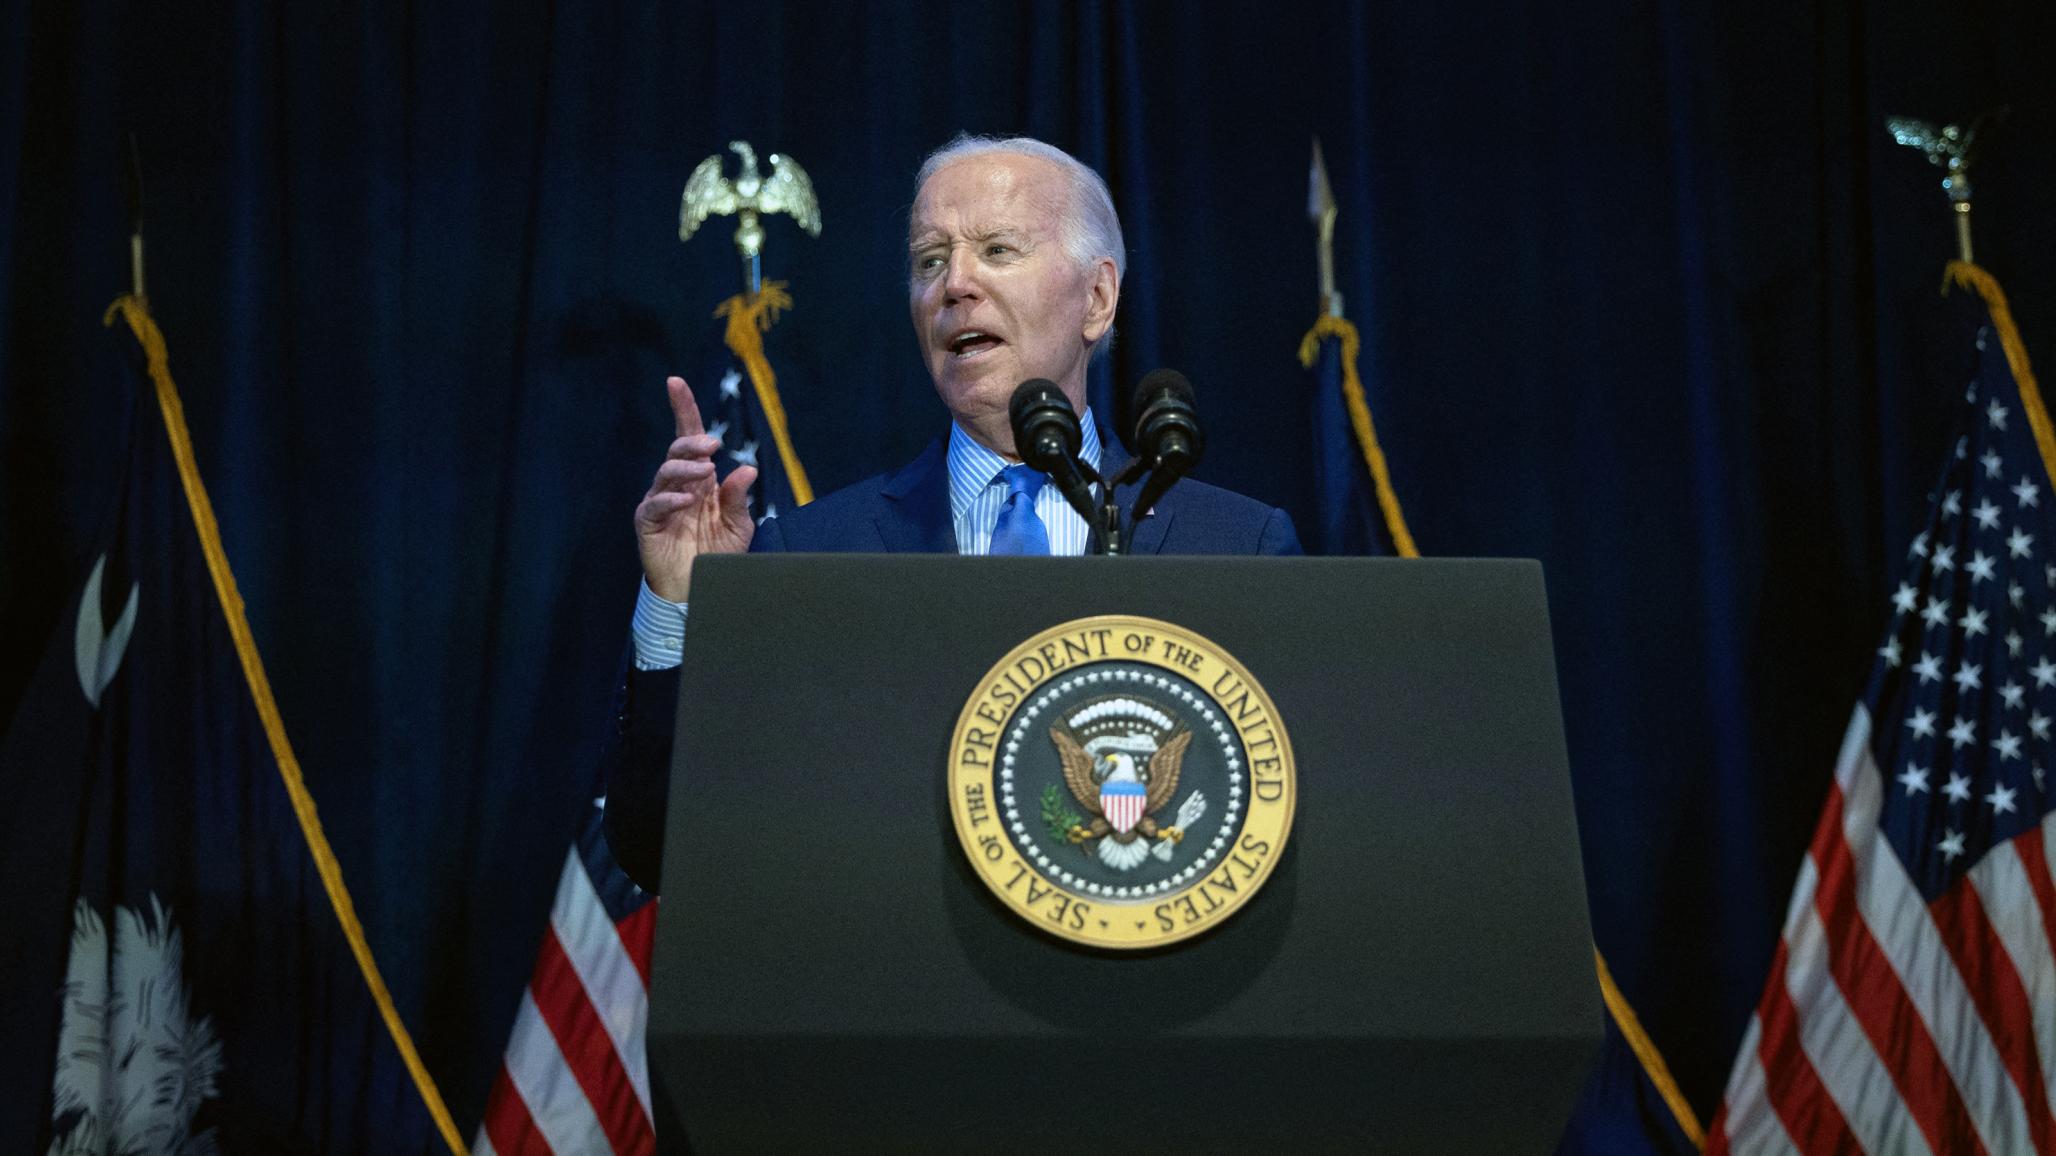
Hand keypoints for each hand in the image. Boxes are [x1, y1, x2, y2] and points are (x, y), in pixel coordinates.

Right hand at [635, 376, 757, 600]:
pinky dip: (669, 499)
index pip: (690, 438)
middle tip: (711, 445)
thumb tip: (746, 468)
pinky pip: (654, 504)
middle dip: (691, 441)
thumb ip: (739, 498)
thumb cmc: (718, 555)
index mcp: (700, 481)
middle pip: (677, 451)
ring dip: (685, 467)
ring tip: (705, 471)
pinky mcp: (647, 523)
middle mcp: (679, 486)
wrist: (699, 589)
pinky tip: (685, 500)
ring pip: (666, 473)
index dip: (683, 409)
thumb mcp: (738, 525)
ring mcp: (661, 503)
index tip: (676, 383)